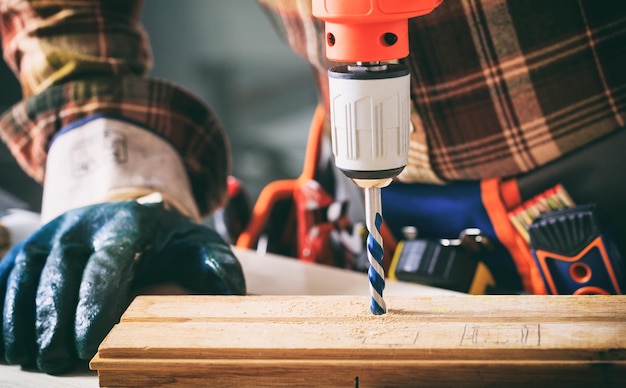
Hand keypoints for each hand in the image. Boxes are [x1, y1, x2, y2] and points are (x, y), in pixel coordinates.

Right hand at [0, 199, 244, 373]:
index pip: (105, 266)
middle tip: (56, 361)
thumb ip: (215, 265)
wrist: (125, 209)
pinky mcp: (27, 248)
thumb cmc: (165, 238)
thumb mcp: (197, 242)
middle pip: (59, 276)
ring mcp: (49, 236)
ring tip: (28, 357)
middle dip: (54, 322)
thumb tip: (230, 293)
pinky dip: (2, 306)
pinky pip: (5, 276)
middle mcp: (80, 227)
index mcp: (124, 226)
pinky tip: (6, 340)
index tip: (89, 345)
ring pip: (26, 277)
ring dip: (22, 320)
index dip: (93, 305)